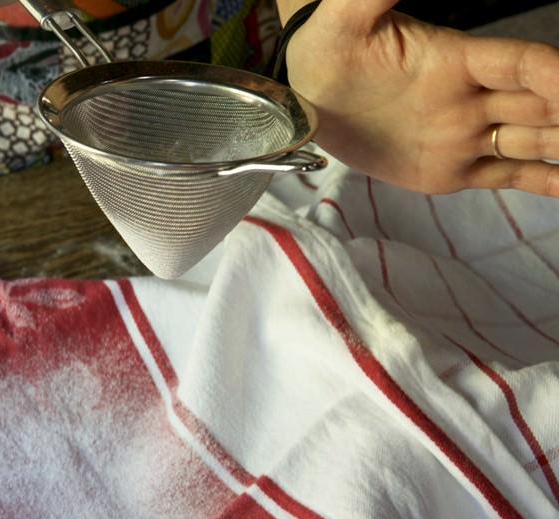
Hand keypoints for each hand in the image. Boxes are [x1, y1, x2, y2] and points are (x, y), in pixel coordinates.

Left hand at [279, 0, 558, 195]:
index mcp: (456, 61)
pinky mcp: (448, 171)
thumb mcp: (348, 18)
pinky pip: (505, 176)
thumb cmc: (326, 49)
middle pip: (543, 105)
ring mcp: (462, 138)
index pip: (521, 64)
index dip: (555, 75)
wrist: (303, 96)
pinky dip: (543, 181)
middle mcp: (471, 99)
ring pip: (534, 142)